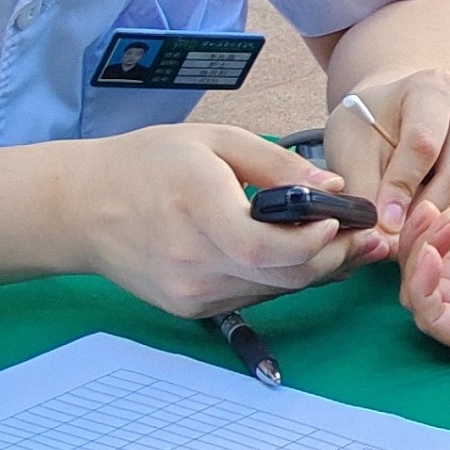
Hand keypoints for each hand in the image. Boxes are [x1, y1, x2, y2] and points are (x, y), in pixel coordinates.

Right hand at [65, 122, 381, 317]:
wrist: (82, 209)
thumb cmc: (148, 164)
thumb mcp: (214, 141)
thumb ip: (277, 164)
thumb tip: (334, 189)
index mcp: (195, 207)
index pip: (264, 248)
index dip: (312, 243)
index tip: (342, 222)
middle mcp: (191, 260)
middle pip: (281, 276)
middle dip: (332, 258)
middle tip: (367, 237)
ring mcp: (189, 291)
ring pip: (274, 290)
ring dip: (315, 270)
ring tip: (347, 244)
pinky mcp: (191, 308)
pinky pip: (253, 295)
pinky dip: (283, 277)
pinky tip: (303, 257)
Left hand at [328, 69, 449, 235]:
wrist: (392, 114)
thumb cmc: (369, 126)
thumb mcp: (349, 148)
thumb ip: (362, 189)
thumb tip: (381, 236)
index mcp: (432, 88)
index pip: (424, 143)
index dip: (402, 186)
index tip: (384, 220)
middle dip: (427, 210)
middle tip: (399, 237)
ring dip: (444, 218)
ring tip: (411, 231)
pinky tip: (430, 222)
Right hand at [397, 189, 449, 364]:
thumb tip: (445, 209)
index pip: (439, 252)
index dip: (427, 228)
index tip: (431, 203)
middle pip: (424, 275)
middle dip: (416, 240)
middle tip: (429, 213)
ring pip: (422, 297)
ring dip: (416, 260)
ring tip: (437, 229)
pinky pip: (436, 321)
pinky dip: (423, 289)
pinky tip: (432, 258)